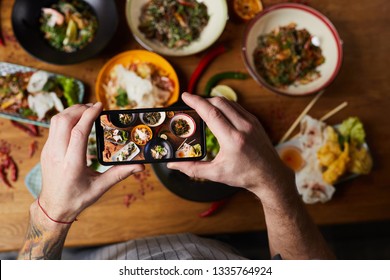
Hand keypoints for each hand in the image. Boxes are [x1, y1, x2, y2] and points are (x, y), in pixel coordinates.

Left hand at [38, 103, 143, 222]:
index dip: (89, 115)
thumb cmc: (77, 199)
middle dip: (79, 109)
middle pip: (64, 121)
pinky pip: (53, 128)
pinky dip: (66, 119)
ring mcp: (48, 151)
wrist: (53, 208)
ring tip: (86, 110)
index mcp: (71, 164)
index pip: (79, 132)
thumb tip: (140, 166)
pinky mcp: (46, 150)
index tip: (99, 105)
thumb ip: (120, 174)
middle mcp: (57, 155)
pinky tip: (77, 121)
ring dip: (71, 112)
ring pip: (56, 122)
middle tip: (94, 107)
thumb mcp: (100, 188)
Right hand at [168, 93, 294, 199]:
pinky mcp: (255, 121)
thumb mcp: (216, 174)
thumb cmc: (244, 175)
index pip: (211, 113)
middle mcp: (243, 127)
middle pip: (219, 103)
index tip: (185, 96)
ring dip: (213, 102)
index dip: (196, 102)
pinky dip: (225, 106)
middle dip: (203, 100)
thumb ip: (192, 168)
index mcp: (232, 140)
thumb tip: (172, 165)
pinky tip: (218, 113)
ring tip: (202, 107)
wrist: (270, 175)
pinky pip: (237, 107)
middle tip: (191, 103)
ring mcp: (251, 122)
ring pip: (228, 102)